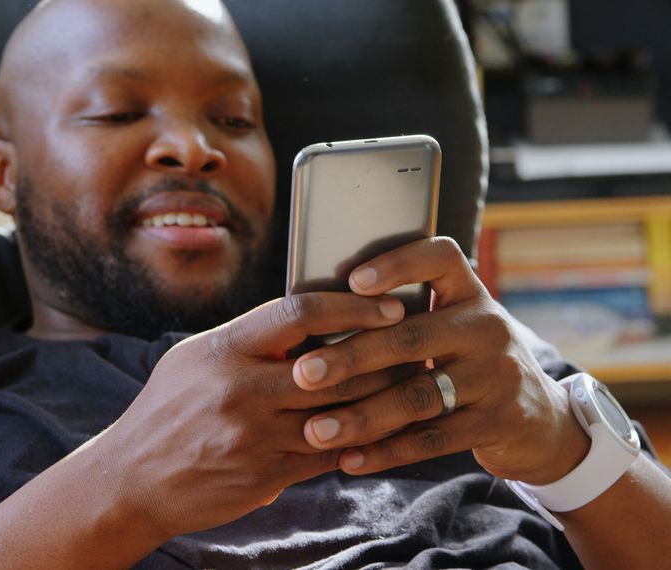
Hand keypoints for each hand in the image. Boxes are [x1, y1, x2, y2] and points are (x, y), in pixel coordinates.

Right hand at [96, 291, 414, 539]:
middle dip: (385, 355)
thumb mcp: (195, 359)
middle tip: (420, 345)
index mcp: (224, 349)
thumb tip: (307, 317)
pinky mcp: (266, 475)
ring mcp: (255, 436)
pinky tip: (384, 430)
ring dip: (384, 399)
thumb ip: (248, 339)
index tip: (388, 306)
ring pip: (343, 413)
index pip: (298, 312)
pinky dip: (361, 442)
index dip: (352, 306)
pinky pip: (331, 455)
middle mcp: (241, 389)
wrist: (131, 480)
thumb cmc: (167, 410)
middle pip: (335, 365)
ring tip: (415, 385)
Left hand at [289, 237, 589, 485]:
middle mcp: (487, 326)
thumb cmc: (464, 361)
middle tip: (303, 373)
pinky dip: (387, 452)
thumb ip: (400, 318)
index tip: (352, 281)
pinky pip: (434, 438)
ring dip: (361, 416)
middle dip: (352, 356)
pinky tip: (349, 460)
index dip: (398, 264)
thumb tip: (312, 317)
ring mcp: (498, 374)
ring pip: (418, 395)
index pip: (440, 257)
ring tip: (315, 430)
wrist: (539, 419)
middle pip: (413, 336)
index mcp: (468, 292)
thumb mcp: (449, 326)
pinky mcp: (500, 422)